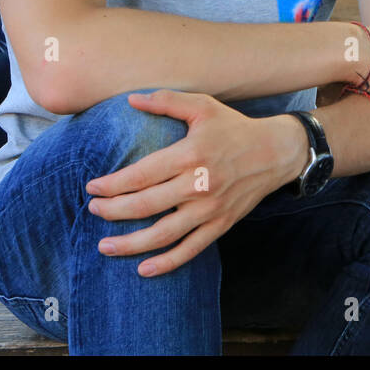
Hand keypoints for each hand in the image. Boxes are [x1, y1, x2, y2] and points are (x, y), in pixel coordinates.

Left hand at [84, 90, 306, 276]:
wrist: (277, 152)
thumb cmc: (235, 127)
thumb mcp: (204, 107)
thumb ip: (167, 101)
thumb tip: (132, 99)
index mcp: (191, 154)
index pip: (141, 175)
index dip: (112, 185)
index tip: (92, 188)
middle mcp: (199, 185)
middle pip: (145, 206)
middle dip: (112, 211)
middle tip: (93, 210)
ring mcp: (211, 209)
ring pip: (163, 234)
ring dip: (129, 244)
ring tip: (103, 245)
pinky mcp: (221, 224)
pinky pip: (190, 249)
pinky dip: (166, 262)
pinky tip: (144, 269)